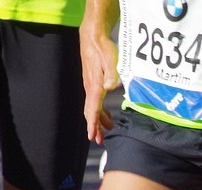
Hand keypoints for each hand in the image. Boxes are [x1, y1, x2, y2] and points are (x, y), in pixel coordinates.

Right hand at [80, 28, 120, 143]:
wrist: (93, 36)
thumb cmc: (103, 47)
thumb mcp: (110, 59)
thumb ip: (110, 73)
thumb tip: (110, 87)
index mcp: (94, 85)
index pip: (93, 109)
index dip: (93, 124)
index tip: (92, 136)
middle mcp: (90, 88)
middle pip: (92, 112)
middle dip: (95, 128)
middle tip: (100, 141)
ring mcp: (91, 85)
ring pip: (93, 108)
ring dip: (99, 121)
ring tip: (106, 132)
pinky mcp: (93, 83)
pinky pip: (95, 102)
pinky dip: (100, 112)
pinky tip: (107, 117)